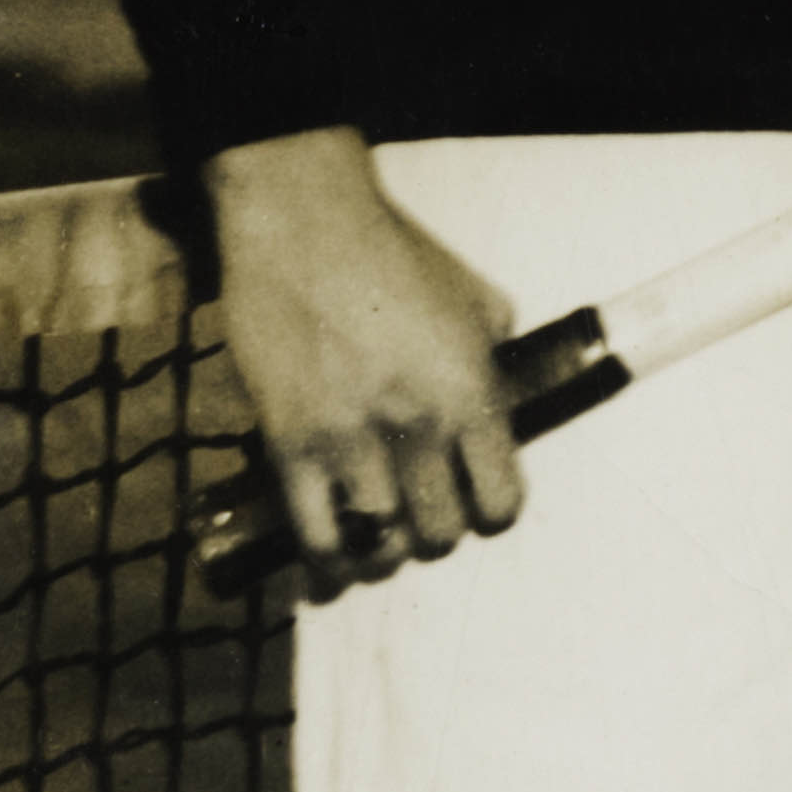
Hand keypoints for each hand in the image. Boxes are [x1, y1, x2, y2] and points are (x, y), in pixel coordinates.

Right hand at [204, 125, 522, 590]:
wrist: (304, 219)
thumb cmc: (397, 252)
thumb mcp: (478, 300)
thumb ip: (495, 360)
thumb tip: (503, 400)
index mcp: (472, 394)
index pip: (500, 501)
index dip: (491, 513)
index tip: (479, 508)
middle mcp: (417, 426)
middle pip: (439, 532)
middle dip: (434, 535)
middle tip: (422, 520)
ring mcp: (348, 438)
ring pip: (377, 542)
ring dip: (381, 554)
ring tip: (378, 546)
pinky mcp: (287, 440)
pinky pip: (311, 532)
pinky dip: (323, 563)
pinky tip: (329, 571)